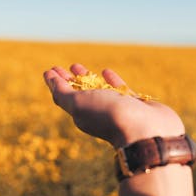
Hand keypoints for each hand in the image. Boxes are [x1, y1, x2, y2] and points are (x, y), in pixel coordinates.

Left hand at [43, 63, 185, 147]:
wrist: (146, 131)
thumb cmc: (109, 115)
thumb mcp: (78, 104)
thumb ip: (62, 92)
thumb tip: (49, 78)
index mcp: (82, 115)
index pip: (64, 97)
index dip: (56, 83)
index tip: (49, 69)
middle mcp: (98, 113)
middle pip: (79, 94)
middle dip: (70, 80)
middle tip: (63, 66)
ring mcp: (118, 109)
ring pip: (98, 91)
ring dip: (87, 78)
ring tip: (77, 65)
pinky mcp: (136, 105)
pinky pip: (120, 90)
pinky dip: (112, 80)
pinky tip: (106, 71)